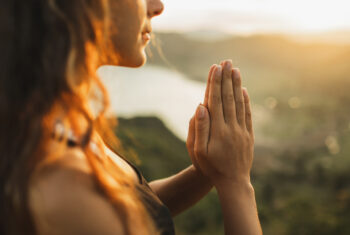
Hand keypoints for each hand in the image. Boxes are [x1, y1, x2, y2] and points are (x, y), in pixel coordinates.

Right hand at [188, 60, 253, 185]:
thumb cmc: (211, 167)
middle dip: (226, 78)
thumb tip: (200, 106)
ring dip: (237, 85)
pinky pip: (248, 114)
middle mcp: (231, 126)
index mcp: (218, 129)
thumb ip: (200, 128)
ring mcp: (242, 130)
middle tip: (226, 61)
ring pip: (239, 103)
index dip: (215, 83)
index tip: (215, 68)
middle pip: (228, 98)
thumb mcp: (199, 151)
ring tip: (235, 70)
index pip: (216, 100)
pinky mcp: (249, 135)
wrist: (233, 182)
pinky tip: (244, 90)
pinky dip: (246, 101)